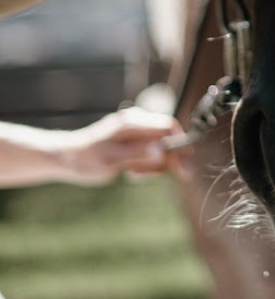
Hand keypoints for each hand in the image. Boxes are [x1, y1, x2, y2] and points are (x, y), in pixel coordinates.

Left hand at [57, 107, 184, 184]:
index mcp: (132, 122)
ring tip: (132, 174)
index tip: (184, 169)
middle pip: (167, 138)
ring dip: (153, 165)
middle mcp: (136, 121)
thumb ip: (137, 154)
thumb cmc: (85, 160)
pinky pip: (150, 152)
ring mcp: (135, 130)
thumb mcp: (110, 160)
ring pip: (160, 148)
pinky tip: (130, 172)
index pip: (168, 127)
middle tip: (170, 177)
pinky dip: (146, 165)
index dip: (180, 146)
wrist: (66, 158)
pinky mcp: (133, 139)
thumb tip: (162, 151)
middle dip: (167, 160)